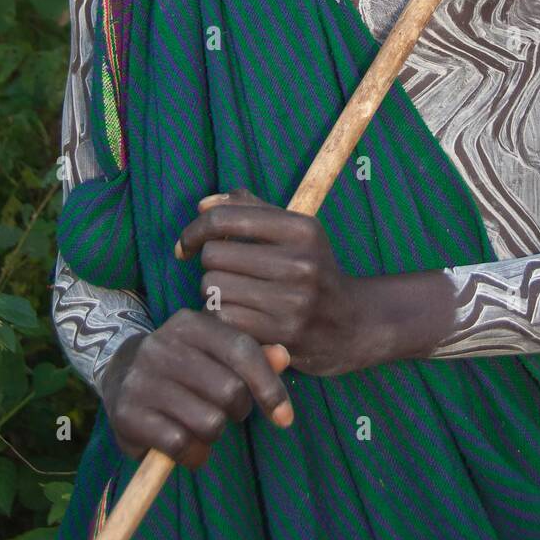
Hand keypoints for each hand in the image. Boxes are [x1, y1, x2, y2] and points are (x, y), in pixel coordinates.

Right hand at [100, 310, 292, 469]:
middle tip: (224, 412)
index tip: (285, 417)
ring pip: (209, 423)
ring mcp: (141, 379)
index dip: (269, 386)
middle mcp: (162, 346)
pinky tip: (186, 447)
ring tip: (200, 426)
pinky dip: (193, 455)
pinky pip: (182, 446)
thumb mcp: (214, 352)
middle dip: (237, 411)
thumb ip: (252, 355)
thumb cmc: (184, 366)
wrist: (119, 374)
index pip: (242, 350)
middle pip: (230, 391)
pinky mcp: (127, 414)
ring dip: (214, 436)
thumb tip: (283, 357)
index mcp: (190, 323)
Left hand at [176, 189, 362, 375]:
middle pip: (213, 255)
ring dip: (214, 294)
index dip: (194, 229)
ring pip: (214, 288)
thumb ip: (249, 209)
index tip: (187, 244)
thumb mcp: (294, 232)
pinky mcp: (283, 334)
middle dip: (211, 265)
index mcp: (302, 228)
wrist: (351, 324)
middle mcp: (300, 262)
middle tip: (225, 274)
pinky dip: (222, 318)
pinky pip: (223, 318)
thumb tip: (203, 205)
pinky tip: (238, 317)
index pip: (224, 219)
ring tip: (235, 296)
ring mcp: (293, 300)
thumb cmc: (312, 270)